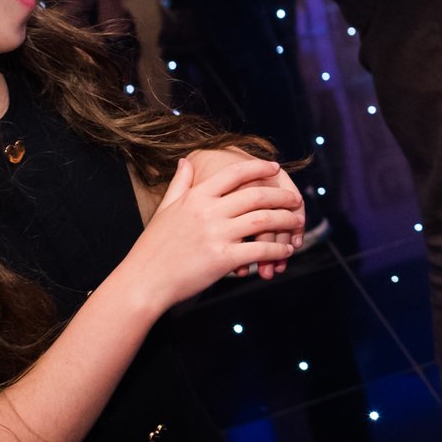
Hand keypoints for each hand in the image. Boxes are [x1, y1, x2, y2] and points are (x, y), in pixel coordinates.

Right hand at [126, 154, 304, 308]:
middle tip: (296, 199)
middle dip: (282, 196)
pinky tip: (285, 251)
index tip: (276, 168)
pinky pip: (260, 250)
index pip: (234, 173)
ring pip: (264, 220)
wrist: (144, 281)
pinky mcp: (223, 258)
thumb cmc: (153, 247)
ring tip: (297, 223)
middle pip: (257, 195)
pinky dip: (278, 250)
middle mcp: (209, 211)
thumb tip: (186, 160)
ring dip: (286, 221)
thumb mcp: (165, 209)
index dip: (259, 168)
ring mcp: (217, 234)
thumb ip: (180, 184)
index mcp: (197, 197)